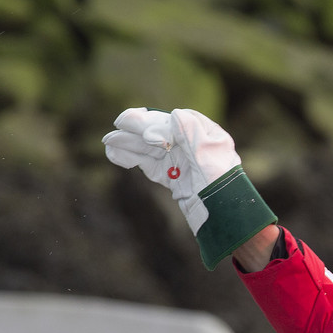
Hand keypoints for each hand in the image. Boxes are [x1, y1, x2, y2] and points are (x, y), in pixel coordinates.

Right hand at [103, 108, 276, 269]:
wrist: (224, 219)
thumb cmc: (222, 188)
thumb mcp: (209, 159)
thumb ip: (192, 135)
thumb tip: (175, 113)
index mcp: (208, 136)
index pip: (178, 122)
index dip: (158, 123)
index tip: (145, 133)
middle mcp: (193, 146)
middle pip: (161, 131)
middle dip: (138, 129)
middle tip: (118, 124)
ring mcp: (181, 161)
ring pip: (150, 148)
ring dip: (129, 143)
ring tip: (109, 142)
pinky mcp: (172, 176)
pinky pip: (149, 164)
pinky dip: (132, 159)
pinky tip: (116, 155)